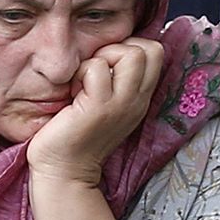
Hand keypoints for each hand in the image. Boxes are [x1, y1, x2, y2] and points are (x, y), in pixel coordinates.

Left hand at [26, 38, 165, 187]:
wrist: (63, 172)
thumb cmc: (75, 134)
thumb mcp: (106, 104)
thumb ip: (115, 79)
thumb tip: (109, 47)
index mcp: (140, 98)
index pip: (156, 52)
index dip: (130, 47)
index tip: (106, 67)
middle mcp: (137, 100)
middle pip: (151, 48)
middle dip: (120, 48)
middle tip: (97, 71)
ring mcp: (121, 104)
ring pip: (131, 53)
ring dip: (102, 58)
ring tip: (85, 82)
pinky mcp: (99, 107)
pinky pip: (97, 68)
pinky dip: (81, 73)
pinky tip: (72, 94)